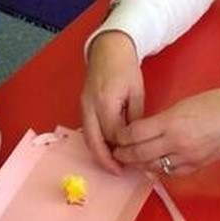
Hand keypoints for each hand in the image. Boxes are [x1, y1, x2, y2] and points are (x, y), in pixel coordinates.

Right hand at [81, 31, 144, 173]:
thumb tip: (137, 139)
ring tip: (113, 165)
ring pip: (88, 137)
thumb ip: (135, 117)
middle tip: (118, 172)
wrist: (107, 48)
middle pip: (94, 141)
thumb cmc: (125, 67)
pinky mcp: (82, 106)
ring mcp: (83, 106)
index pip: (113, 134)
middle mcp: (90, 106)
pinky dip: (95, 142)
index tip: (134, 159)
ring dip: (99, 153)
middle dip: (105, 159)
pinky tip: (107, 149)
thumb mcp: (137, 92)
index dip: (123, 149)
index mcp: (105, 101)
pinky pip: (87, 129)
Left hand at [112, 87, 219, 176]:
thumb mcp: (181, 105)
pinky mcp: (197, 167)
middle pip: (141, 154)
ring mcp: (187, 158)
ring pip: (154, 167)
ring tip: (132, 159)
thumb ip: (161, 120)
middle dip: (125, 154)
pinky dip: (159, 169)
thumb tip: (144, 131)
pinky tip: (154, 164)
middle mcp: (177, 144)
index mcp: (172, 123)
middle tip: (117, 152)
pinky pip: (171, 173)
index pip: (136, 135)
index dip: (122, 137)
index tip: (117, 136)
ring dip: (140, 164)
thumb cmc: (214, 103)